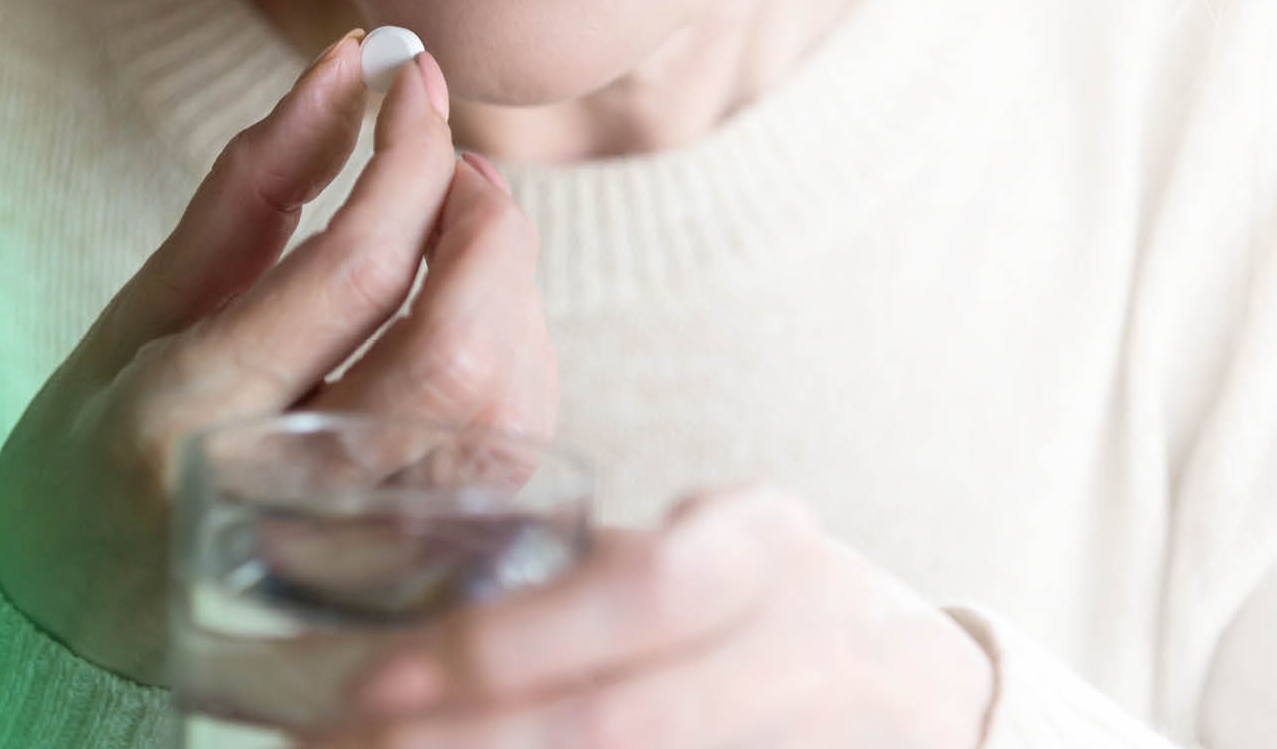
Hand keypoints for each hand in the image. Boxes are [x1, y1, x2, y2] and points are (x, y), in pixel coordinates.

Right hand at [0, 29, 557, 684]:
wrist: (76, 631)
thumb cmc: (93, 460)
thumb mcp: (137, 317)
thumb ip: (249, 195)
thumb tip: (342, 67)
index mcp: (185, 424)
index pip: (352, 272)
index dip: (405, 154)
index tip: (408, 72)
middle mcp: (284, 507)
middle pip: (460, 351)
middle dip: (483, 223)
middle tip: (445, 159)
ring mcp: (360, 566)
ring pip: (506, 411)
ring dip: (507, 292)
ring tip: (450, 233)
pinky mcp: (415, 593)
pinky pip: (512, 464)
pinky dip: (513, 365)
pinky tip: (466, 326)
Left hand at [317, 486, 994, 748]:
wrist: (916, 686)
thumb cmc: (758, 606)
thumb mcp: (689, 557)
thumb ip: (572, 590)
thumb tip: (360, 645)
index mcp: (761, 548)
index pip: (641, 591)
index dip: (503, 646)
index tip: (371, 684)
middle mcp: (804, 650)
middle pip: (623, 724)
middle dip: (462, 748)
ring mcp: (813, 741)